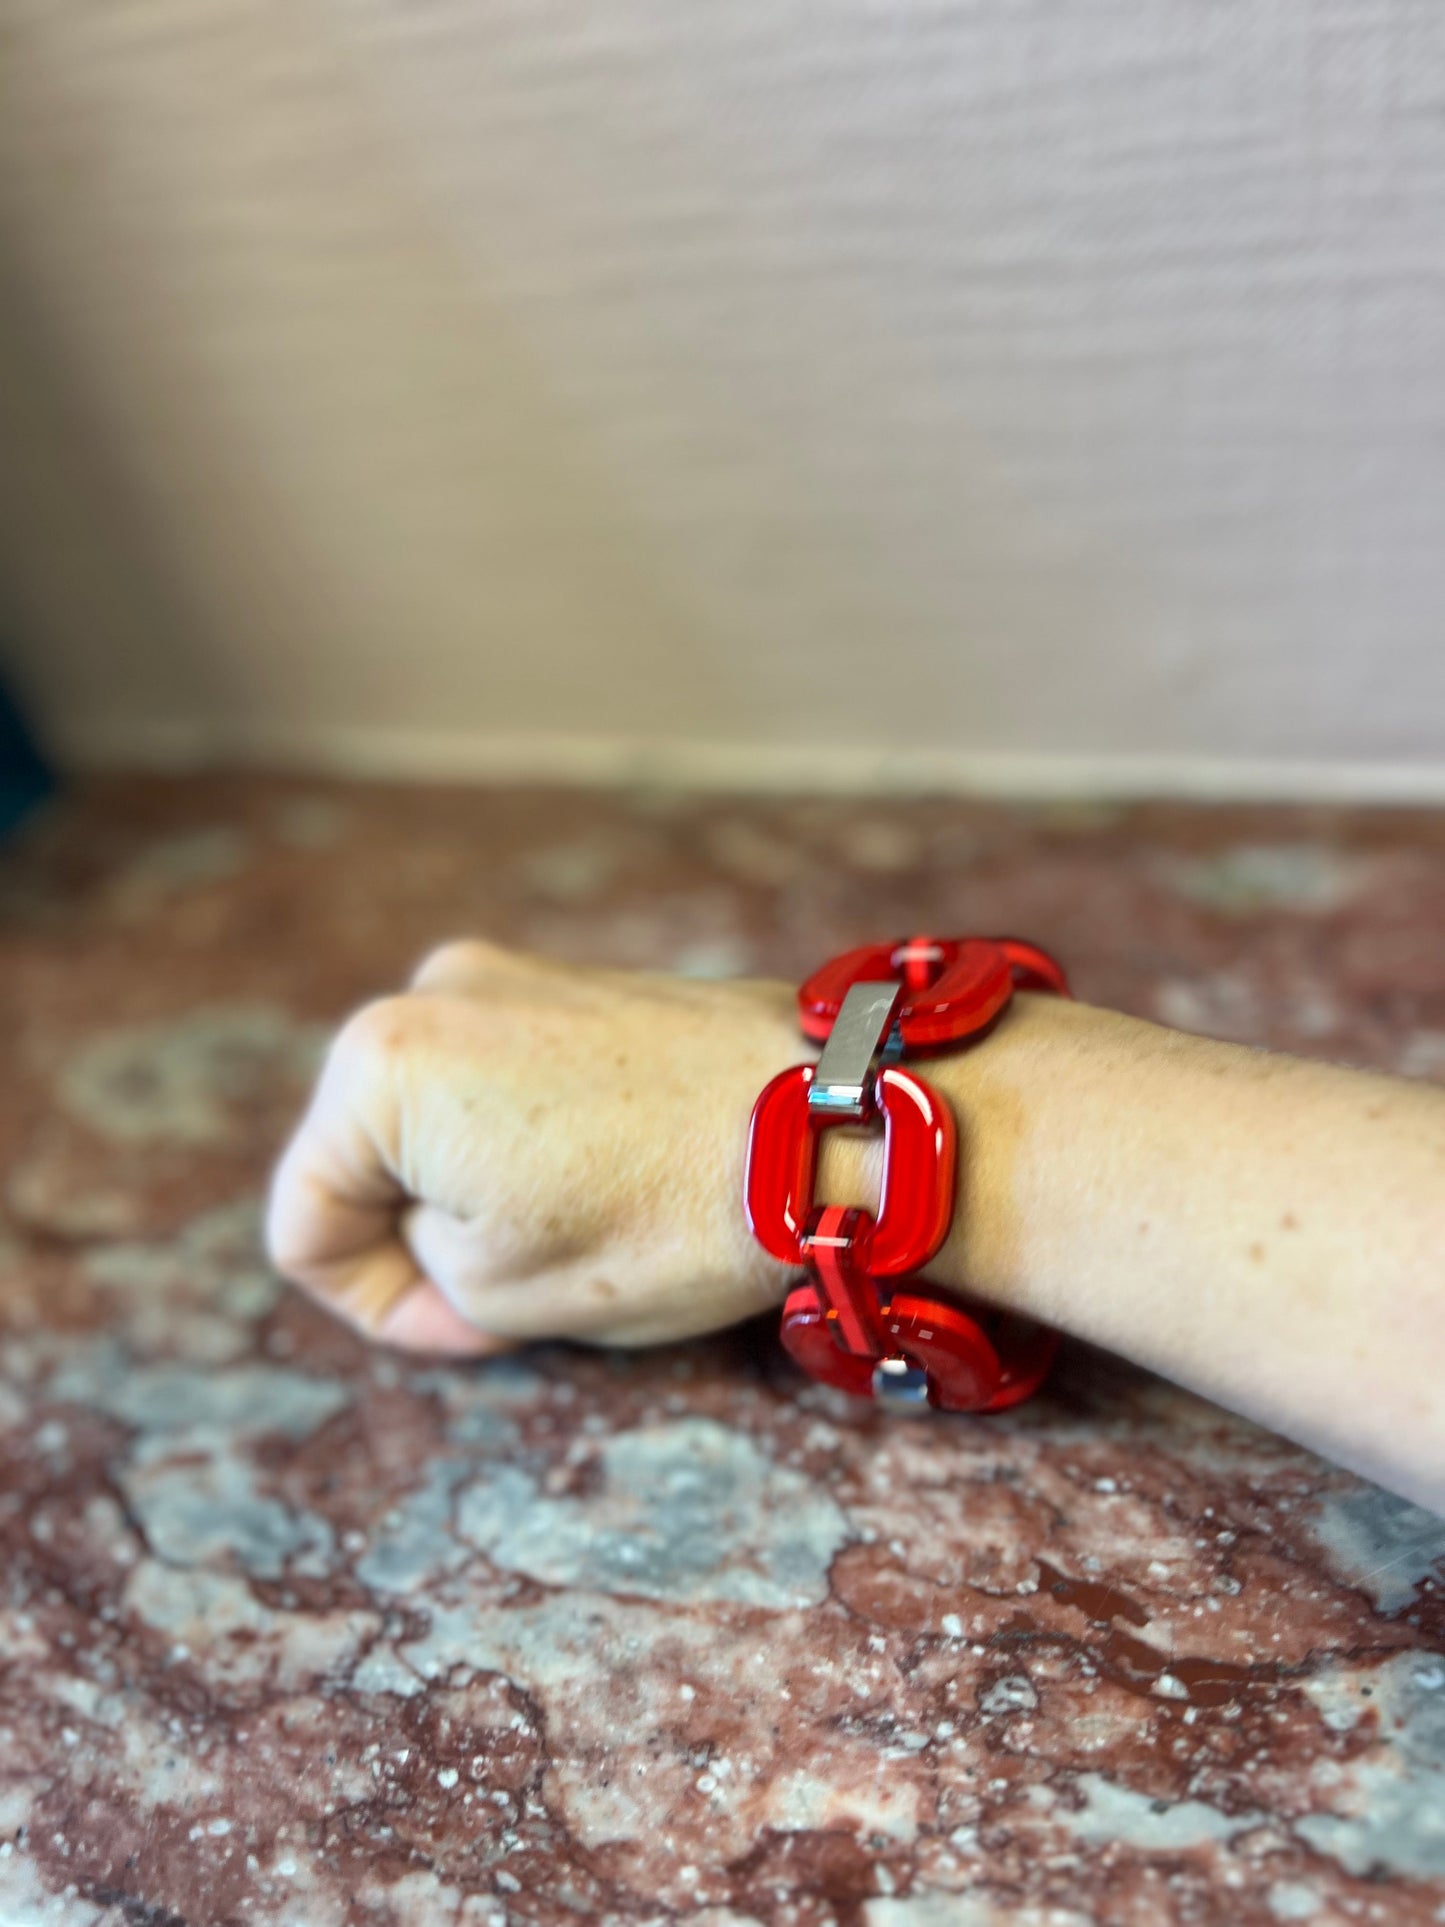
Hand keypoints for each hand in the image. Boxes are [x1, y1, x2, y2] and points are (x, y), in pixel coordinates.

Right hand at [266, 941, 800, 1354]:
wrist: (831, 1127)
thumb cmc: (664, 1216)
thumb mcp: (498, 1289)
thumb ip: (415, 1256)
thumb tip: (423, 1225)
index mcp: (378, 1065)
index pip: (306, 1218)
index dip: (376, 1304)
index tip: (469, 1330)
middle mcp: (431, 991)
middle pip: (369, 1157)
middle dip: (428, 1236)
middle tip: (521, 1297)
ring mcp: (514, 973)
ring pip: (443, 1122)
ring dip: (484, 1191)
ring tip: (584, 1235)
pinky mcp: (583, 982)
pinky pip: (512, 1082)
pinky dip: (536, 1144)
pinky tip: (616, 1182)